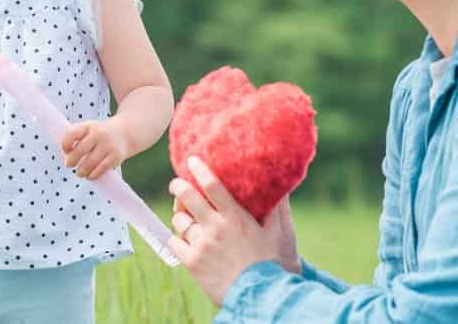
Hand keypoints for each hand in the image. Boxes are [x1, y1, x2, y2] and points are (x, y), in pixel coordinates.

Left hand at [61, 119, 128, 179]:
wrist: (125, 133)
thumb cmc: (100, 134)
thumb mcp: (88, 129)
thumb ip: (75, 139)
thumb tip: (66, 156)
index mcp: (88, 126)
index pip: (72, 134)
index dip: (65, 144)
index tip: (65, 150)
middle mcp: (99, 134)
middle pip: (80, 150)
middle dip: (71, 160)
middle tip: (69, 165)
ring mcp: (108, 145)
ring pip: (90, 162)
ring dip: (81, 171)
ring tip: (79, 173)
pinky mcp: (116, 156)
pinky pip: (101, 169)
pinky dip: (93, 174)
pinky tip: (89, 175)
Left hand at [167, 156, 301, 305]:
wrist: (258, 296)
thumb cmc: (272, 264)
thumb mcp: (279, 234)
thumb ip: (278, 209)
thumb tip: (282, 188)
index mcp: (235, 217)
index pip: (212, 185)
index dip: (199, 169)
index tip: (192, 161)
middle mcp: (215, 227)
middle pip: (187, 197)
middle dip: (178, 186)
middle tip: (177, 184)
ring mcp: (201, 245)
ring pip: (179, 220)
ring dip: (180, 215)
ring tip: (184, 215)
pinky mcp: (191, 262)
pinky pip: (174, 242)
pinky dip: (177, 238)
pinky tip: (184, 238)